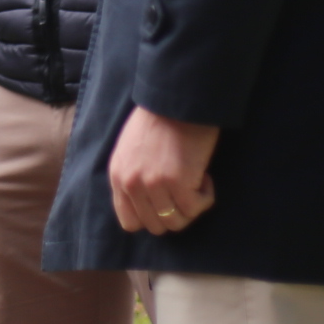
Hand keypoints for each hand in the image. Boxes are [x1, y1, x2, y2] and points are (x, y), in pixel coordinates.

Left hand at [109, 106, 220, 234]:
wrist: (176, 98)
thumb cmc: (158, 119)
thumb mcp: (130, 150)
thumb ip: (133, 177)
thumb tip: (148, 204)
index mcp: (118, 176)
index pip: (130, 221)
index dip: (153, 217)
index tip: (167, 202)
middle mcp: (132, 183)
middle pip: (156, 225)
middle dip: (175, 213)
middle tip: (186, 191)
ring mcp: (153, 184)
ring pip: (177, 222)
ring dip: (191, 206)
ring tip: (196, 181)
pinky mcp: (177, 182)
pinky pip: (195, 208)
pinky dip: (205, 197)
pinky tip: (205, 177)